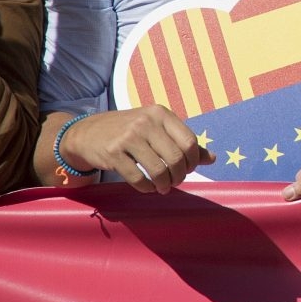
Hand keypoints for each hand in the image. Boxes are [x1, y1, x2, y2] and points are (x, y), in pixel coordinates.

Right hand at [58, 106, 214, 193]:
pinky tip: (148, 188)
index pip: (190, 141)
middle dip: (180, 175)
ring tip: (163, 187)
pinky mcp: (112, 153)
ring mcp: (128, 137)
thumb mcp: (157, 128)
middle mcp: (146, 122)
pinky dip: (147, 188)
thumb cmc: (130, 131)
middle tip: (175, 182)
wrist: (87, 133)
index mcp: (161, 114)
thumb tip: (213, 159)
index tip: (188, 169)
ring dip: (164, 184)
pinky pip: (137, 178)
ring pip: (158, 170)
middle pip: (176, 158)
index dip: (193, 161)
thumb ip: (184, 141)